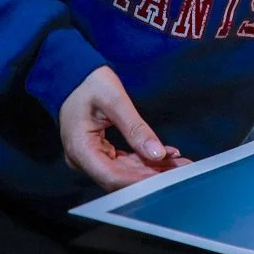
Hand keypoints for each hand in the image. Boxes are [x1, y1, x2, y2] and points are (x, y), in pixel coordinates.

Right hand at [58, 65, 190, 190]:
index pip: (112, 176)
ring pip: (125, 171)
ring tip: (179, 163)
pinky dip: (144, 159)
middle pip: (120, 177)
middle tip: (182, 169)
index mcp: (80, 149)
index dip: (140, 180)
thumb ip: (136, 128)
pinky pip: (124, 161)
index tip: (165, 178)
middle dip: (152, 175)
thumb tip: (157, 153)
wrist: (72, 73)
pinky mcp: (100, 152)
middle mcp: (83, 159)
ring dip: (152, 168)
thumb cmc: (87, 83)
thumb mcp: (114, 100)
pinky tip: (165, 155)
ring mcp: (91, 157)